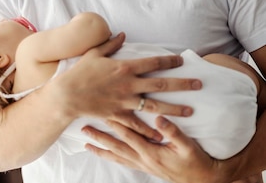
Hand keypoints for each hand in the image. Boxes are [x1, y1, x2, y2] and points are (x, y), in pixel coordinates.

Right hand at [52, 33, 201, 139]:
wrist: (67, 94)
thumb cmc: (79, 72)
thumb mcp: (94, 54)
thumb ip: (110, 44)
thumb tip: (122, 35)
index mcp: (124, 67)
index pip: (153, 63)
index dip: (169, 61)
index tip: (181, 61)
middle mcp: (129, 83)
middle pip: (162, 84)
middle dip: (182, 84)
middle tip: (199, 85)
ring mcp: (125, 100)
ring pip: (156, 105)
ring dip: (175, 108)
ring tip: (191, 111)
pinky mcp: (119, 114)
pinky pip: (138, 124)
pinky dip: (150, 130)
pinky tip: (163, 134)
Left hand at [83, 116, 224, 182]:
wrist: (204, 180)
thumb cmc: (196, 161)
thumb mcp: (188, 146)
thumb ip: (173, 132)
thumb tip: (158, 117)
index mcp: (152, 153)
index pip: (129, 136)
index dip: (116, 124)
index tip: (103, 113)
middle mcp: (143, 160)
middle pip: (116, 147)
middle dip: (100, 138)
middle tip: (84, 130)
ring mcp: (143, 165)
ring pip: (117, 156)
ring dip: (101, 149)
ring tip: (86, 144)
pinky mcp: (145, 167)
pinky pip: (123, 162)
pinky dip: (111, 157)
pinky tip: (104, 154)